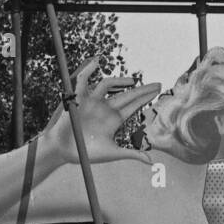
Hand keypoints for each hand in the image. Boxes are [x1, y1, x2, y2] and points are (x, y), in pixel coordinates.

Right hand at [40, 58, 159, 166]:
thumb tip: (151, 161)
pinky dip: (88, 70)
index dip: (146, 97)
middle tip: (159, 84)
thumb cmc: (87, 153)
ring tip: (132, 81)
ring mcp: (93, 103)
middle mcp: (105, 109)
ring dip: (119, 81)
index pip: (133, 105)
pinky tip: (96, 62)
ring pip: (108, 85)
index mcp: (115, 120)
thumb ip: (131, 154)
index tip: (159, 90)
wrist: (64, 153)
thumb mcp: (112, 153)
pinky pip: (83, 81)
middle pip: (127, 95)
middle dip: (142, 89)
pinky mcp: (79, 99)